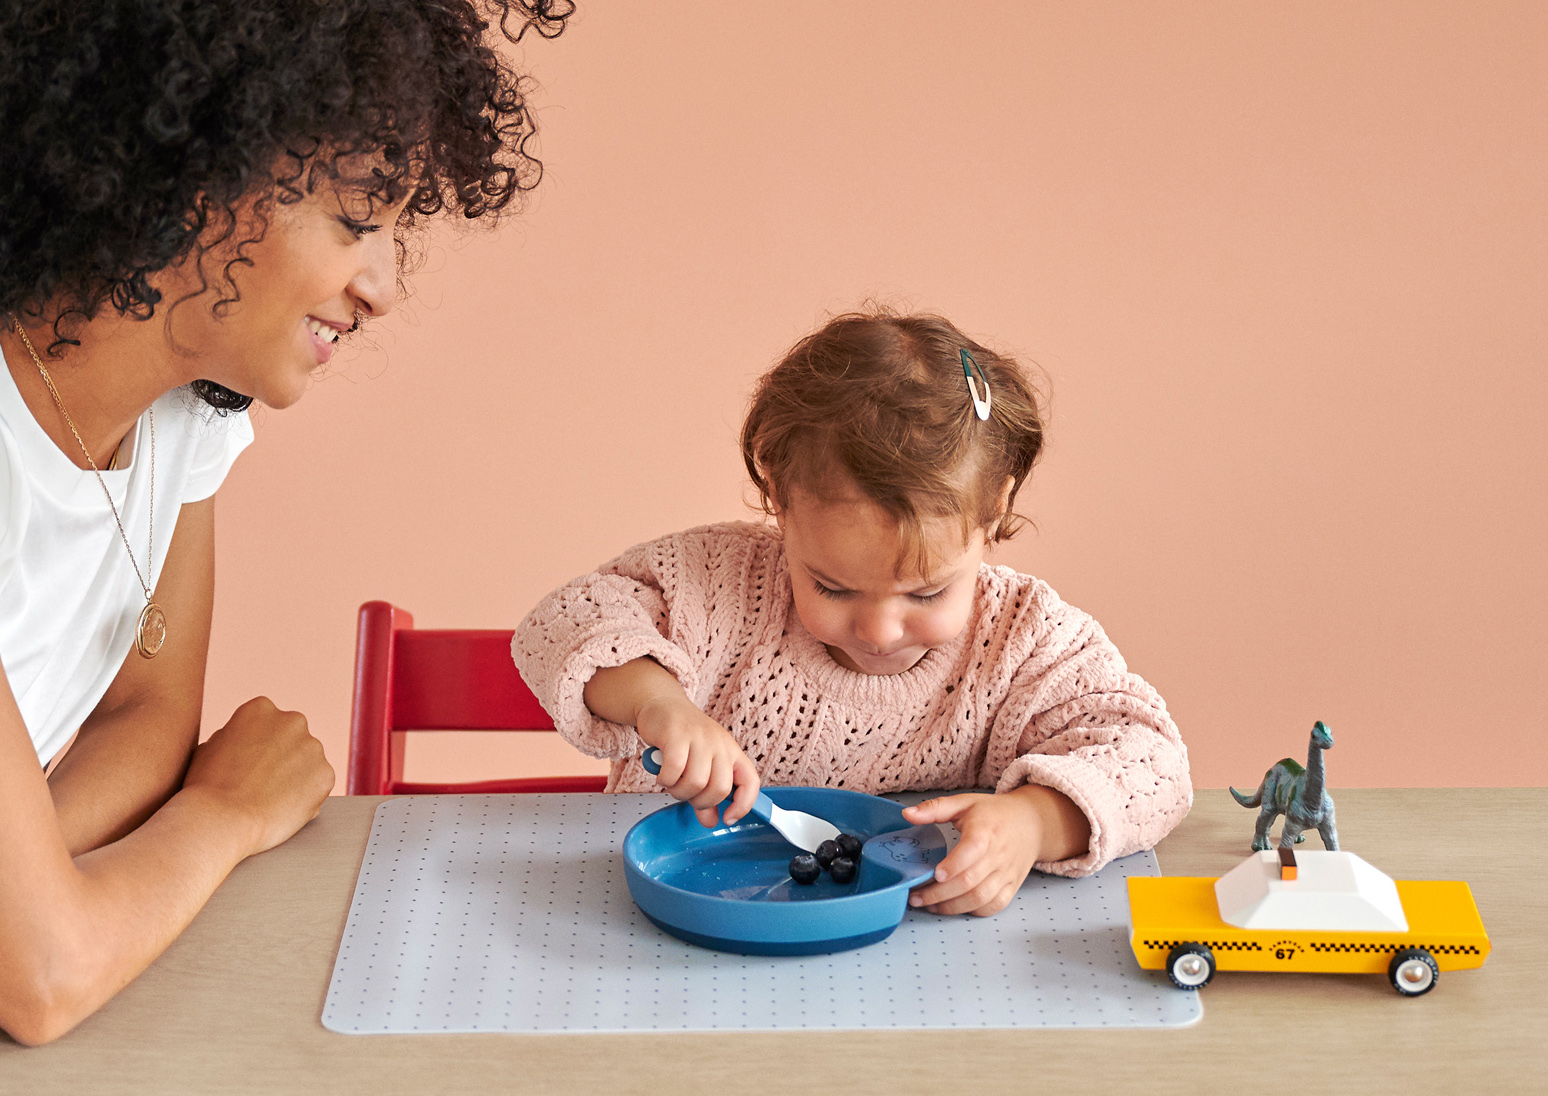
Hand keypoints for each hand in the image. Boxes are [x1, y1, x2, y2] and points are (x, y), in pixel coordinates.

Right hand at [179, 697, 333, 856]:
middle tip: (262, 783)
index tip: (250, 764)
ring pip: (307, 762)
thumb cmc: (207, 787)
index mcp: (261, 708)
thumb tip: (245, 740)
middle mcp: (292, 721)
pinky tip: (283, 807)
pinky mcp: (326, 774)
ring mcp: (313, 747)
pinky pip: (318, 785)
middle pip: (292, 739)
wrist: (221, 819)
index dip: (259, 747)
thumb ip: (235, 736)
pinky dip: (307, 797)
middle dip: (282, 758)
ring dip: (296, 777)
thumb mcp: (211, 746)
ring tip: (270, 799)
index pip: (269, 724)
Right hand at [635, 694, 759, 827]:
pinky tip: (662, 774)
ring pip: (696, 782)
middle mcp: (720, 744)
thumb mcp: (701, 765)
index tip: (728, 819)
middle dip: (701, 802)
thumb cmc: (684, 736)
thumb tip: (711, 822)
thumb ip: (706, 794)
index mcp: (732, 752)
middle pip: (720, 789)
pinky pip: (674, 770)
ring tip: (672, 782)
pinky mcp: (677, 735)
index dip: (743, 805)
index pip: (750, 782)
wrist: (662, 704)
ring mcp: (699, 738)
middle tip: (687, 795)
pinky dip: (666, 779)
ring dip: (679, 791)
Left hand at [901, 784, 1088, 916]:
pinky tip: (955, 907)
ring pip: (981, 898)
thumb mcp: (965, 802)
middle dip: (939, 894)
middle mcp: (998, 855)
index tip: (935, 874)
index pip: (972, 851)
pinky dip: (974, 911)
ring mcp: (1006, 874)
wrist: (1032, 823)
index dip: (953, 866)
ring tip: (930, 906)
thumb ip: (934, 808)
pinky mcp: (1011, 886)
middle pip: (970, 881)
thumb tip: (907, 814)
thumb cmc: (994, 813)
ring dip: (953, 907)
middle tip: (916, 898)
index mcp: (985, 831)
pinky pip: (995, 905)